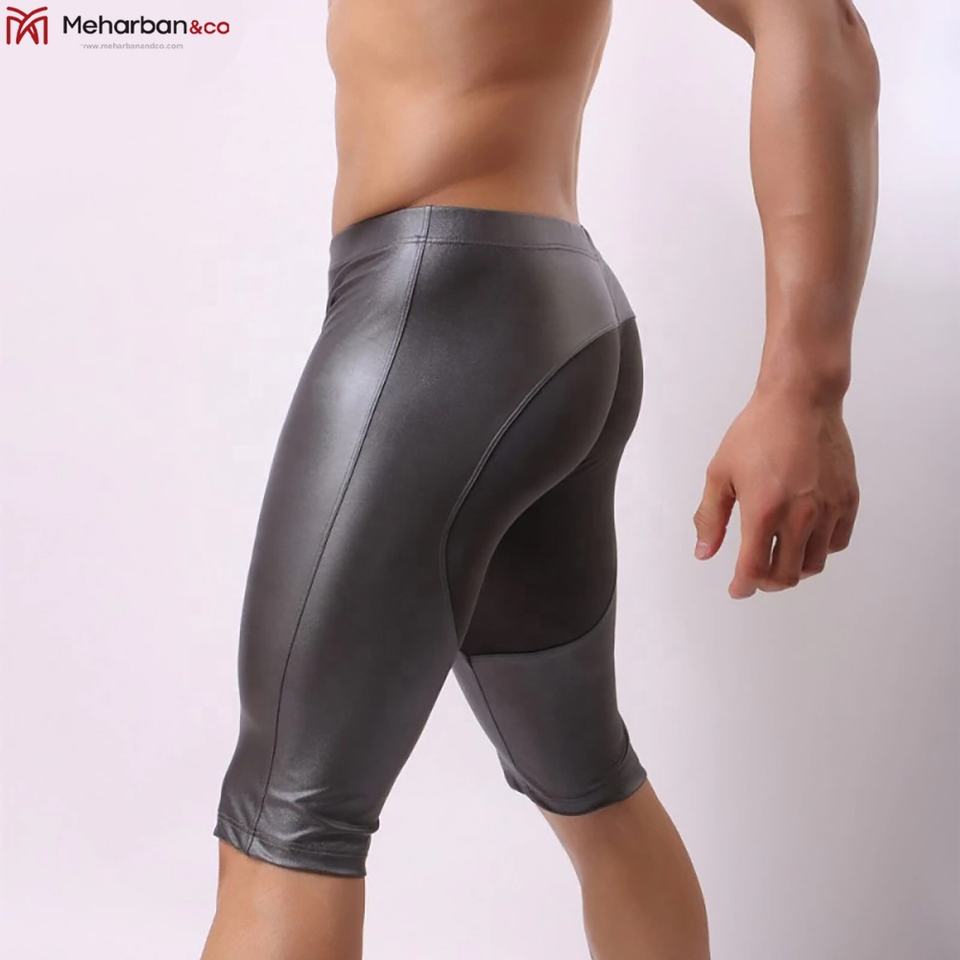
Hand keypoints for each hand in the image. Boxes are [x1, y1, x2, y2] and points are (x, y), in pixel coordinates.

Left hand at [693, 389, 858, 598]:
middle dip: (766, 583)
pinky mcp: (848, 500)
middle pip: (786, 575)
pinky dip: (819, 550)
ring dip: (793, 569)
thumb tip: (705, 552)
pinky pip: (836, 543)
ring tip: (778, 556)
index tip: (737, 590)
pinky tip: (804, 538)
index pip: (754, 570)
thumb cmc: (757, 431)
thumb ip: (710, 517)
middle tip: (754, 575)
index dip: (743, 587)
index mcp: (763, 511)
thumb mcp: (720, 473)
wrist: (801, 400)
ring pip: (813, 564)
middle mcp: (800, 516)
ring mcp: (829, 509)